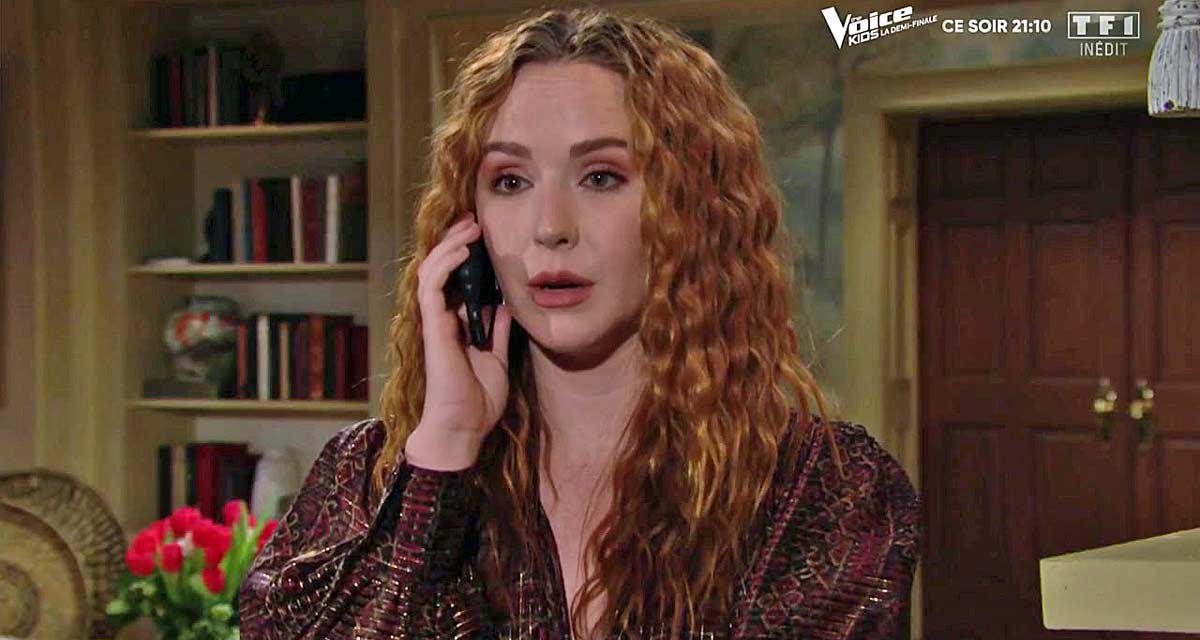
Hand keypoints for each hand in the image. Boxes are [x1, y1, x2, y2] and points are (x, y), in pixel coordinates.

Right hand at [408, 212, 513, 468]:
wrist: (463, 428)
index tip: (481, 236)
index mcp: (456, 325)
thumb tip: (503, 305)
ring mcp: (435, 322)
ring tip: (470, 228)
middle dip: (455, 242)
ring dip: (450, 245)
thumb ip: (496, 331)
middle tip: (474, 221)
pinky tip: (463, 250)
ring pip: (432, 271)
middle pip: (441, 270)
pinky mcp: (433, 328)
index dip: (464, 256)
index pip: (454, 280)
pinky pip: (433, 287)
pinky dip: (445, 265)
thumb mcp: (496, 358)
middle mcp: (442, 319)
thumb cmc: (477, 400)